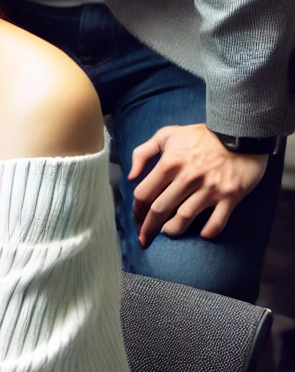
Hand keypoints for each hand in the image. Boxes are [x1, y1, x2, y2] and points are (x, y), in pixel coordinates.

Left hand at [129, 123, 269, 244]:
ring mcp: (210, 188)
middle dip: (149, 227)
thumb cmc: (200, 135)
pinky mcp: (230, 196)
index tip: (136, 221)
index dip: (136, 211)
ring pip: (184, 217)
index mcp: (169, 163)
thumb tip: (131, 176)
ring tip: (168, 233)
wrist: (240, 132)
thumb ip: (143, 153)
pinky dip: (209, 230)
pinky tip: (202, 235)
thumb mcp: (166, 135)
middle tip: (144, 239)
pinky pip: (218, 220)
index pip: (144, 194)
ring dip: (173, 230)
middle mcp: (187, 178)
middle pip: (160, 209)